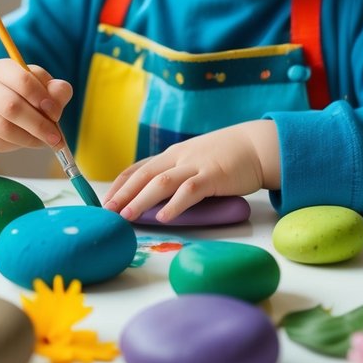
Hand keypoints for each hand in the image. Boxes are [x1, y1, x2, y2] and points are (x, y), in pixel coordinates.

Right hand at [0, 59, 72, 156]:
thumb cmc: (19, 94)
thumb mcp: (38, 85)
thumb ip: (54, 89)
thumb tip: (61, 95)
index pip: (22, 80)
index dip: (42, 97)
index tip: (56, 113)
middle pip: (12, 107)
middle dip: (39, 124)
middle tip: (57, 137)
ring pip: (6, 129)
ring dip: (31, 138)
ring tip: (45, 140)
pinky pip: (0, 144)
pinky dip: (19, 145)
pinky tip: (26, 140)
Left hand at [104, 120, 279, 221]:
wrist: (258, 145)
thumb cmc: (228, 156)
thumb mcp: (196, 159)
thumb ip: (179, 172)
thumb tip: (158, 196)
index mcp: (173, 154)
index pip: (138, 168)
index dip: (120, 184)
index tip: (105, 199)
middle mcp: (179, 157)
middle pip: (144, 175)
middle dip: (123, 193)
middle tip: (106, 211)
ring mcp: (195, 165)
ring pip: (161, 183)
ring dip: (140, 200)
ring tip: (126, 216)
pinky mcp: (213, 176)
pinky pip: (190, 191)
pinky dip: (174, 205)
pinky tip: (163, 217)